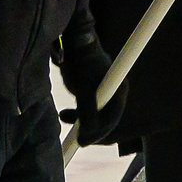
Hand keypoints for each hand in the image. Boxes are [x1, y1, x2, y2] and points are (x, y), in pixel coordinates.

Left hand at [57, 16, 127, 144]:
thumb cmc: (81, 62)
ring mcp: (102, 89)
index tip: (83, 141)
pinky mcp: (91, 87)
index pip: (112, 118)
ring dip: (81, 120)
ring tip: (64, 117)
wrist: (72, 40)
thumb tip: (88, 134)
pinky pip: (86, 107)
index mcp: (118, 90)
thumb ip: (87, 112)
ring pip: (94, 114)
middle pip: (105, 118)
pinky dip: (76, 113)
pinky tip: (64, 114)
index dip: (99, 132)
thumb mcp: (85, 89)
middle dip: (90, 129)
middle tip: (75, 139)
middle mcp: (113, 90)